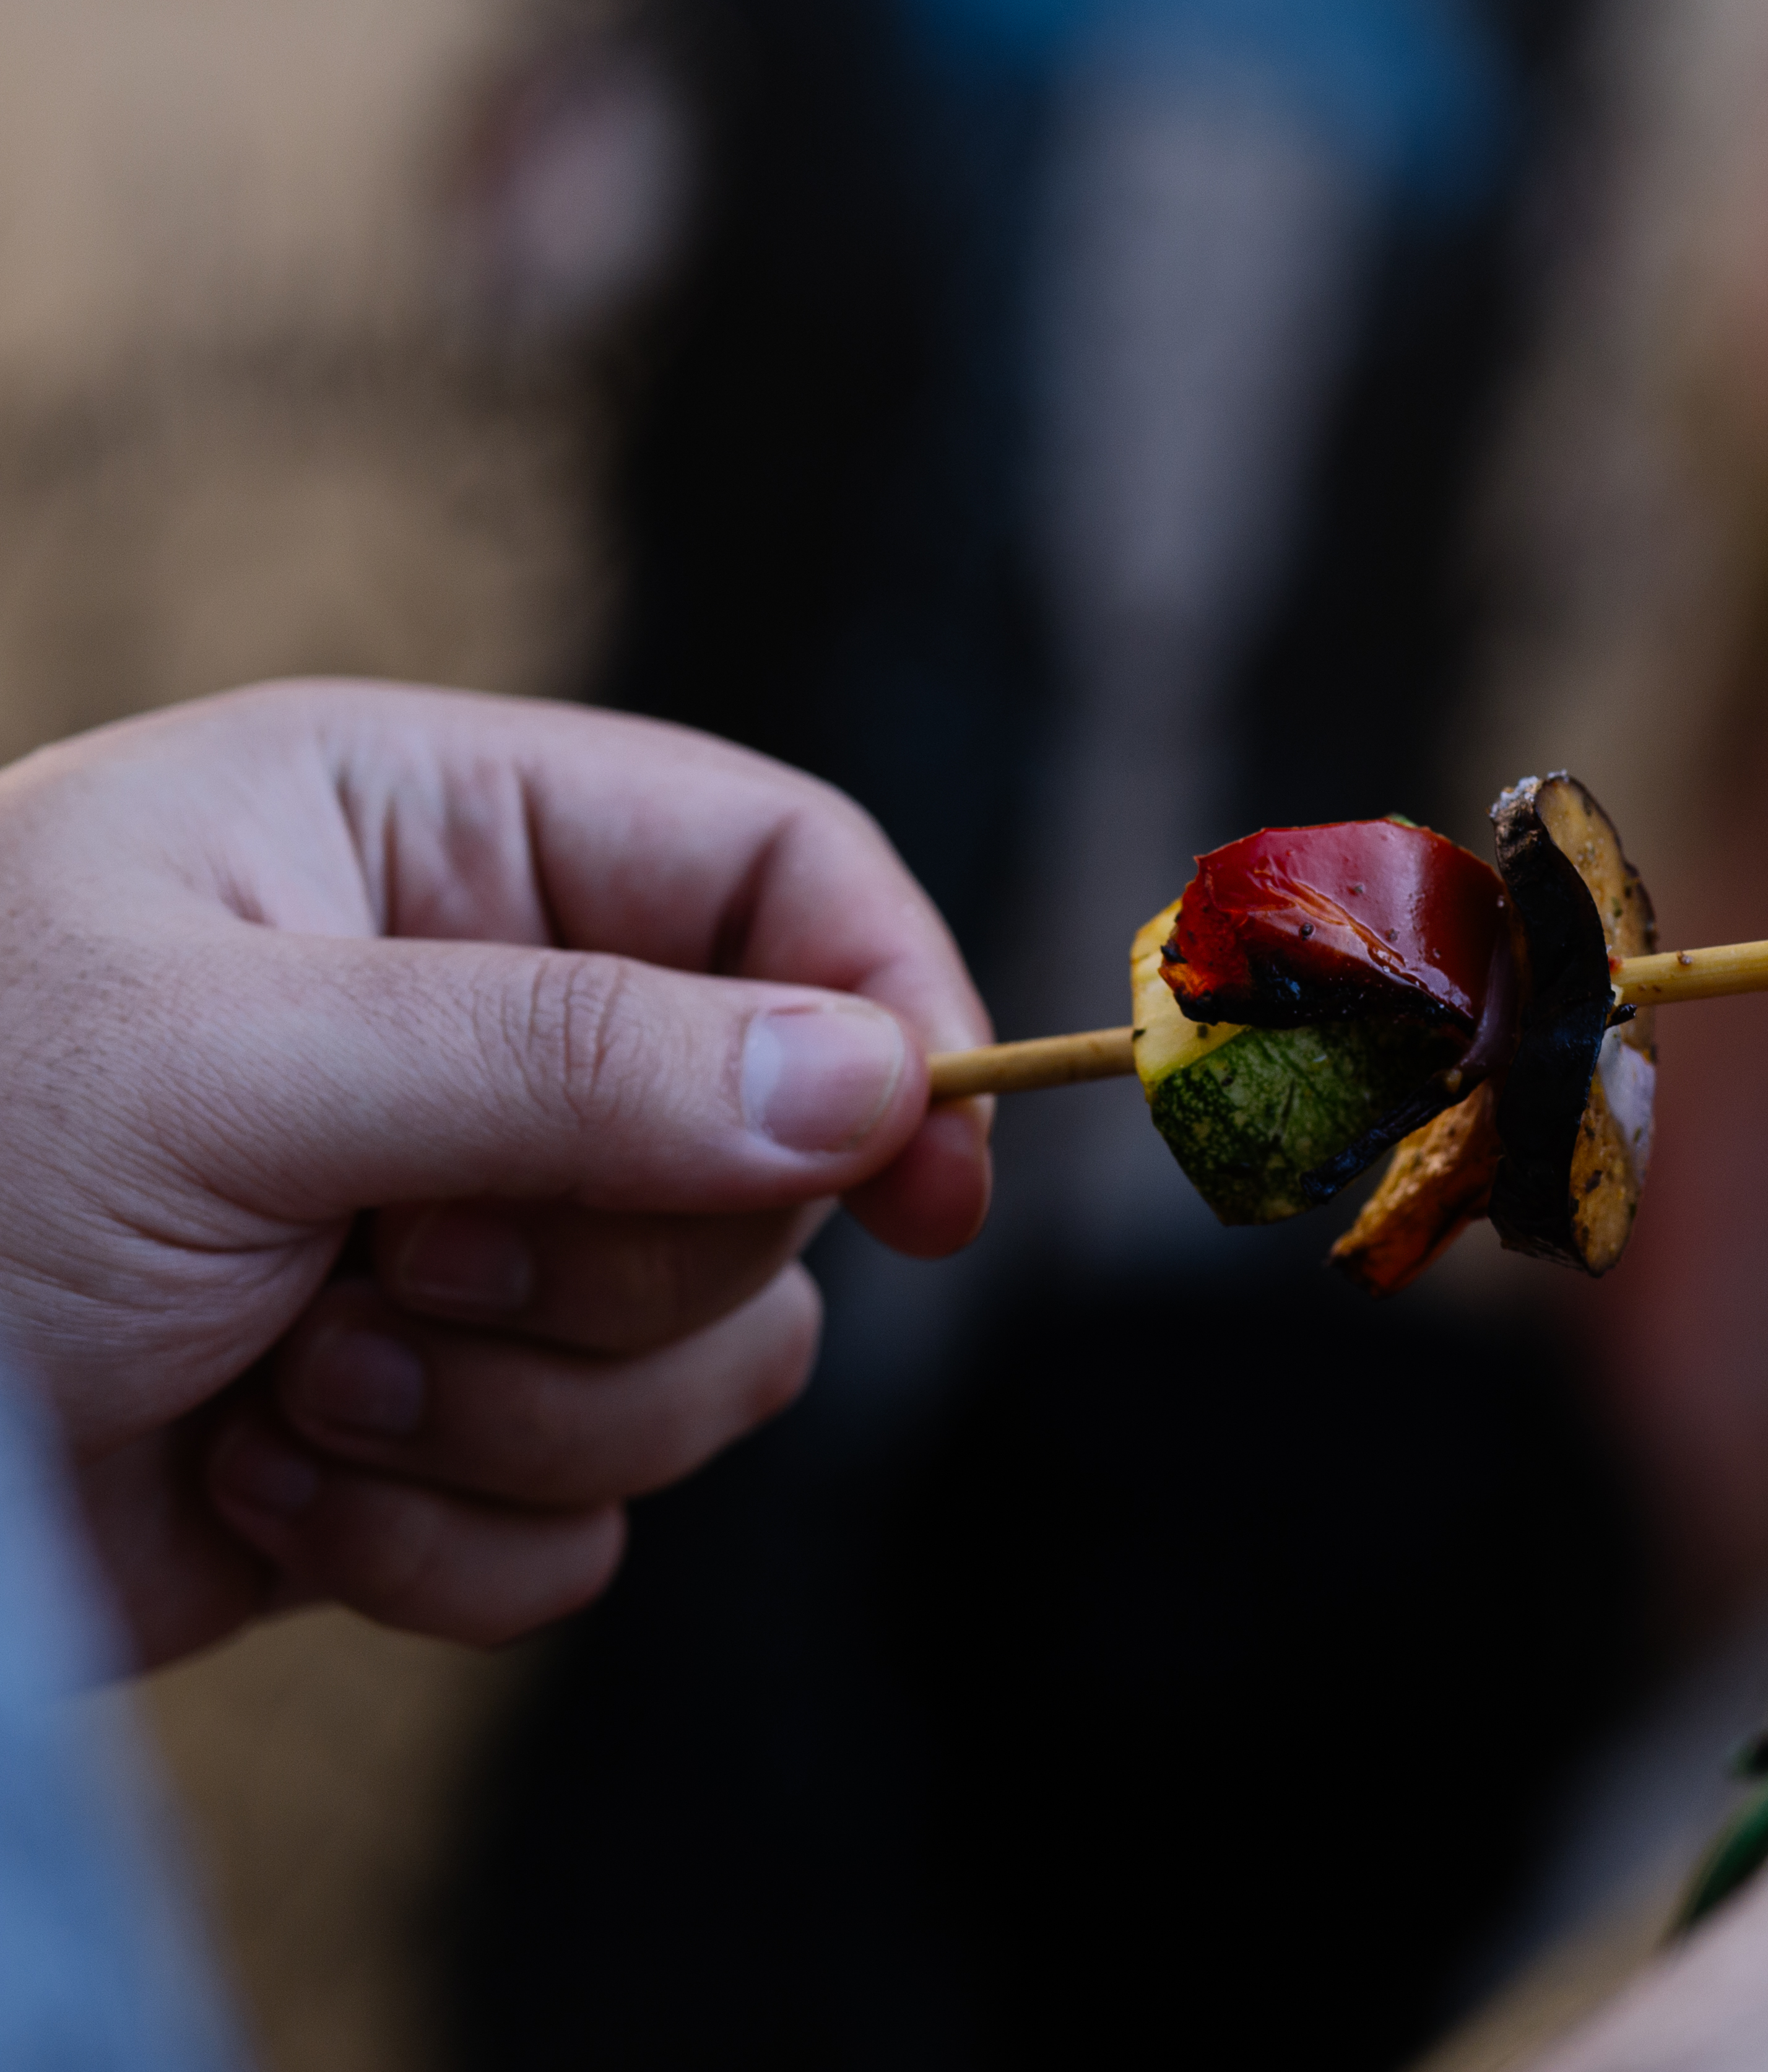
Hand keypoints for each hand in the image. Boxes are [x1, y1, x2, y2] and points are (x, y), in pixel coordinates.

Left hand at [0, 682, 991, 1665]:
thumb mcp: (221, 1060)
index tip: (932, 1180)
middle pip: (765, 1153)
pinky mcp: (430, 1438)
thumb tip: (867, 1084)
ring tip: (299, 1378)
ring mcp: (460, 1242)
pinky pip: (588, 1527)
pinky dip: (439, 1540)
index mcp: (426, 842)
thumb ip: (564, 1054)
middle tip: (406, 1260)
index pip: (774, 872)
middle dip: (606, 1261)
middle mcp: (472, 1030)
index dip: (883, 1006)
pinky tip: (257, 1473)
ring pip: (705, 1360)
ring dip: (511, 1413)